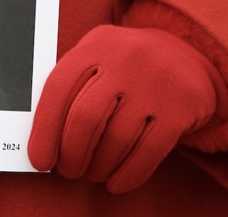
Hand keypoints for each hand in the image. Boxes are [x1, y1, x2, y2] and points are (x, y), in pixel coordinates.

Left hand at [28, 25, 226, 192]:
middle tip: (68, 170)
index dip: (44, 130)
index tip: (40, 161)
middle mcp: (126, 58)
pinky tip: (116, 183)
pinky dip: (128, 174)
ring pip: (116, 139)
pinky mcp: (182, 106)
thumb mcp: (97, 59)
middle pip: (85, 118)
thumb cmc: (125, 67)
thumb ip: (71, 90)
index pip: (57, 89)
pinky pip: (149, 151)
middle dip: (71, 154)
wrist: (187, 54)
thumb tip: (43, 141)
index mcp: (96, 45)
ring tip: (93, 173)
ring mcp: (157, 81)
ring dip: (99, 166)